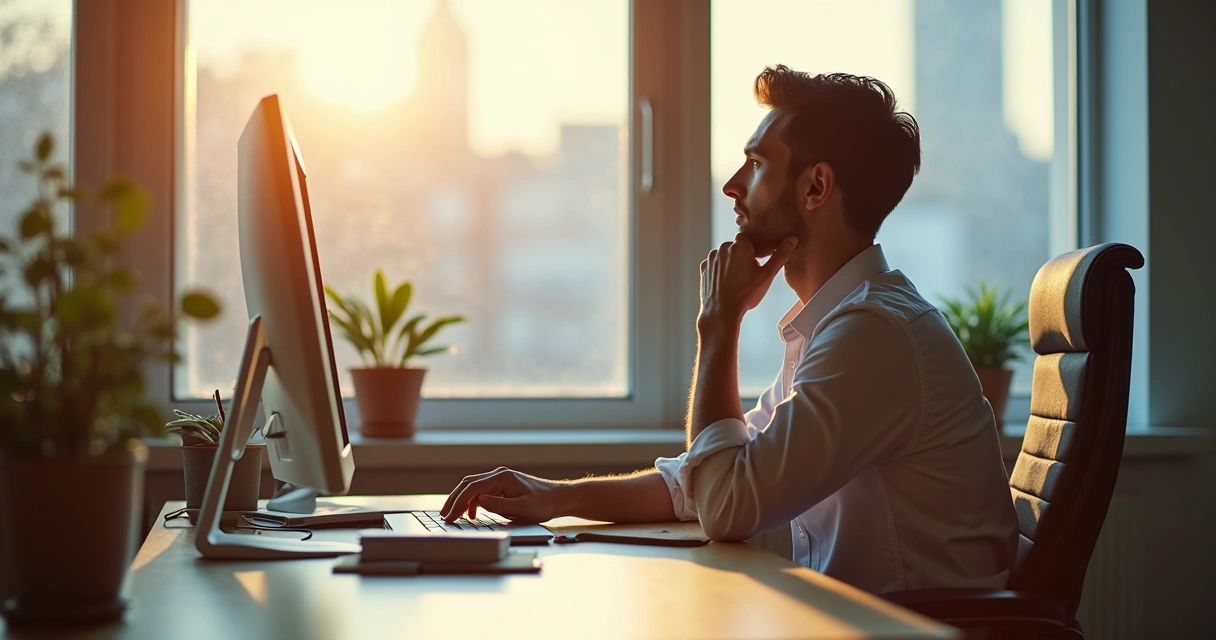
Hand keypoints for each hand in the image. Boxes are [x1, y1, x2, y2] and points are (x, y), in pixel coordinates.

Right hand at [440, 467, 563, 523]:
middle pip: (468, 485)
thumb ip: (500, 505)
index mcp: (502, 477)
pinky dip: (472, 503)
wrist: (557, 499)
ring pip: (472, 487)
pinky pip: (480, 492)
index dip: (458, 502)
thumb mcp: (523, 508)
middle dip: (454, 500)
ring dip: (461, 501)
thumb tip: (479, 501)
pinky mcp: (501, 487)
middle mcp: (498, 475)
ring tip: (452, 517)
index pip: (472, 488)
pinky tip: (472, 515)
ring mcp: (499, 480)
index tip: (450, 516)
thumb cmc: (543, 504)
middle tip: (444, 516)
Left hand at [699, 234, 797, 324]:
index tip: (756, 263)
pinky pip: (714, 264)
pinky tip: (726, 282)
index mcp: (739, 246)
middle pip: (736, 247)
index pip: (748, 239)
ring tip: (736, 280)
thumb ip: (780, 255)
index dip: (753, 251)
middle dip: (742, 256)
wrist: (721, 311)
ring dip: (730, 262)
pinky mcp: (704, 268)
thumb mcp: (767, 275)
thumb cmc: (745, 294)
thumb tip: (792, 239)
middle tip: (748, 274)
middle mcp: (723, 247)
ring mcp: (711, 258)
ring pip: (724, 255)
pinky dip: (720, 270)